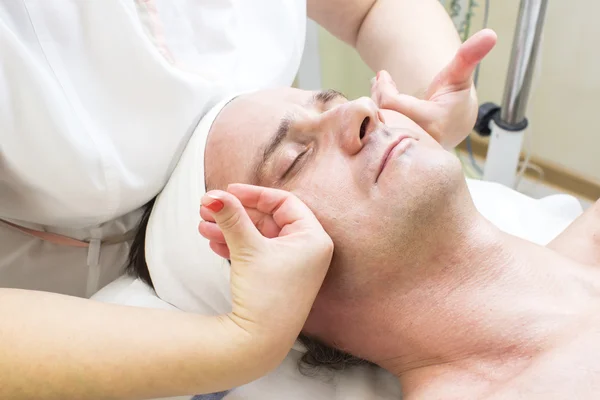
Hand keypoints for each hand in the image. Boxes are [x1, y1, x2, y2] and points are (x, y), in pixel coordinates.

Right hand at [198, 184, 332, 351]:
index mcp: (313, 238)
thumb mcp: (248, 249)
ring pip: (259, 236)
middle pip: (268, 219)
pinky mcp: (279, 278)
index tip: (228, 190)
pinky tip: (213, 242)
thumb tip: (212, 195)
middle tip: (208, 208)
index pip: (284, 202)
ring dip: (230, 229)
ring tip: (202, 226)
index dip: (253, 194)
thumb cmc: (264, 296)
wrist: (259, 344)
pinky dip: (236, 246)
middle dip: (236, 214)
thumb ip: (232, 217)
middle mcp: (308, 250)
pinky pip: (257, 252)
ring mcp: (294, 265)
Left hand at [371, 29, 496, 147]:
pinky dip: (378, 120)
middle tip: (379, 80)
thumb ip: (468, 56)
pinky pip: (381, 137)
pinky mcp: (400, 153)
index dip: (384, 88)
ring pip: (380, 128)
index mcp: (433, 121)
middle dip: (378, 97)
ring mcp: (410, 149)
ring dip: (376, 107)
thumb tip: (490, 33)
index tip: (383, 74)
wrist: (454, 125)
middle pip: (384, 117)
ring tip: (379, 89)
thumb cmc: (454, 97)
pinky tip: (381, 106)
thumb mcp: (459, 75)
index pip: (393, 104)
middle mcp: (421, 140)